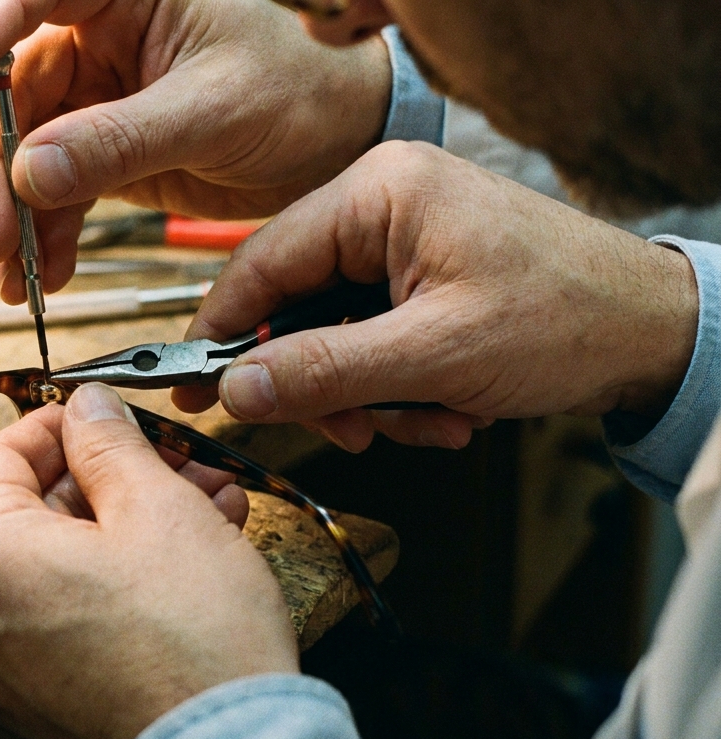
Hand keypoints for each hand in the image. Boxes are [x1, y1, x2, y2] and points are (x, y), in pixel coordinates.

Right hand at [0, 0, 390, 303]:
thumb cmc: (299, 90)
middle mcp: (96, 39)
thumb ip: (123, 141)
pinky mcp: (100, 152)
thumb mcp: (214, 110)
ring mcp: (93, 100)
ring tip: (12, 274)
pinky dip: (44, 234)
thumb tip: (35, 172)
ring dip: (11, 216)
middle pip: (9, 93)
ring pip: (21, 152)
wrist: (337, 142)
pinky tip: (45, 271)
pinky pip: (52, 192)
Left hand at [0, 383, 297, 738]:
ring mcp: (5, 667)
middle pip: (33, 513)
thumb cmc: (194, 639)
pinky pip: (69, 614)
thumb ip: (109, 442)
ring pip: (60, 564)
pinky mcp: (42, 699)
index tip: (101, 412)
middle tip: (176, 458)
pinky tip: (191, 555)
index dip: (55, 424)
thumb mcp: (156, 506)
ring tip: (207, 502)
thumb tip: (86, 406)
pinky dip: (118, 579)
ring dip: (129, 523)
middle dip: (114, 477)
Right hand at [174, 141, 699, 451]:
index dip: (223, 334)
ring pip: (334, 335)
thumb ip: (325, 372)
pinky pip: (373, 340)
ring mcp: (403, 242)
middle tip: (352, 430)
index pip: (260, 264)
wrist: (659, 333)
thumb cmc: (569, 319)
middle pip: (297, 307)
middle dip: (326, 383)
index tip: (195, 393)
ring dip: (372, 396)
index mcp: (375, 192)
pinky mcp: (422, 277)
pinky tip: (449, 409)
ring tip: (431, 421)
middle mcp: (382, 207)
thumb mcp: (433, 355)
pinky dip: (400, 388)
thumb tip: (237, 389)